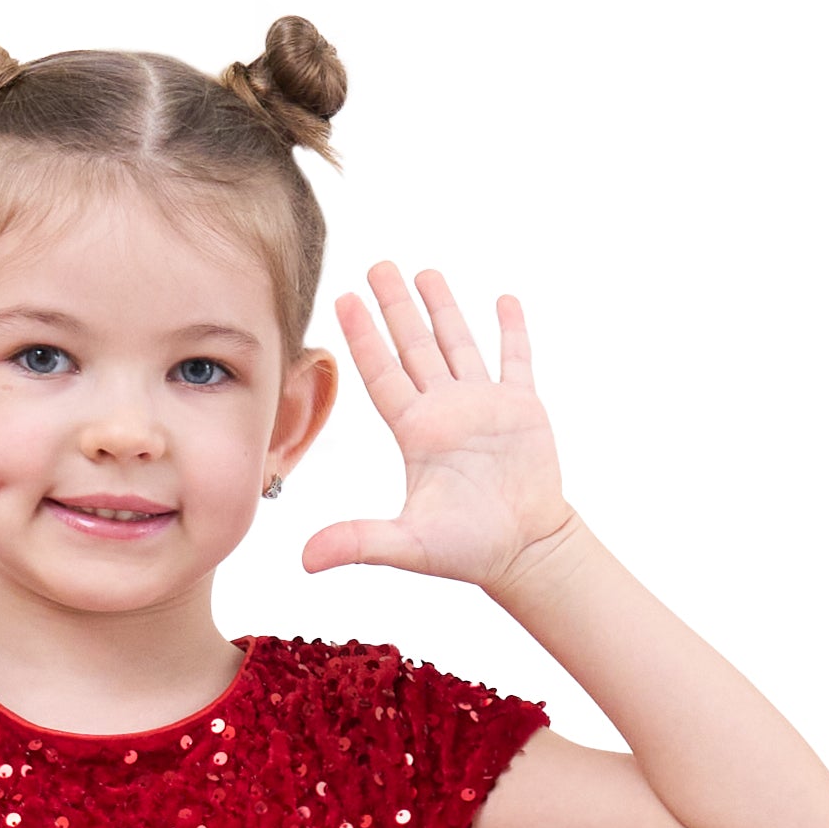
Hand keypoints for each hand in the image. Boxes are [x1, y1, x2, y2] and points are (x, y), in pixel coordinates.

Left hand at [301, 264, 576, 590]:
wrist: (524, 553)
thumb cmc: (467, 550)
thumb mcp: (408, 546)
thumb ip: (358, 543)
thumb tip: (304, 561)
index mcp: (417, 432)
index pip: (383, 373)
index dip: (364, 336)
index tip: (345, 299)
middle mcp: (446, 410)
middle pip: (415, 346)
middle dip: (396, 305)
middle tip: (377, 266)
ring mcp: (484, 406)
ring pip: (459, 343)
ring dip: (443, 307)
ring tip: (425, 271)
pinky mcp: (522, 409)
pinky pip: (516, 359)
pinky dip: (512, 330)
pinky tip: (503, 299)